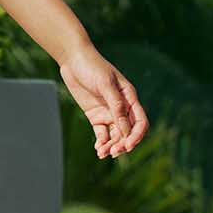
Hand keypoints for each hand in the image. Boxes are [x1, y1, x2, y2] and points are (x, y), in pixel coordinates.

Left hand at [57, 41, 147, 158]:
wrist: (73, 59)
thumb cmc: (92, 67)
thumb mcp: (106, 85)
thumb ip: (116, 106)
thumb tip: (125, 128)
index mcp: (129, 98)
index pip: (140, 122)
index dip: (136, 135)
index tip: (128, 145)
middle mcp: (121, 107)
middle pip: (127, 132)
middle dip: (122, 144)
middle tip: (112, 152)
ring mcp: (108, 112)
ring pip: (115, 135)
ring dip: (111, 145)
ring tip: (102, 152)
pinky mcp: (95, 115)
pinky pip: (102, 133)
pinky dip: (101, 142)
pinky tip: (98, 148)